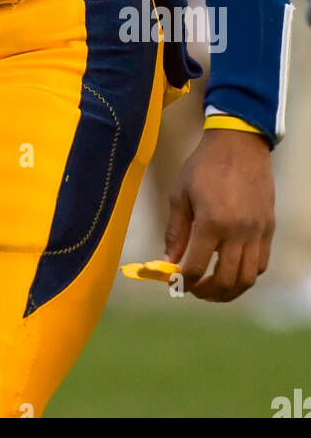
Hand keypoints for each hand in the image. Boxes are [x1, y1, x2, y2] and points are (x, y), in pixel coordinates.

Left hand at [165, 129, 273, 301]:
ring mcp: (257, 232)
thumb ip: (176, 231)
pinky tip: (232, 270)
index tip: (176, 284)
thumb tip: (168, 260)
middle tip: (195, 291)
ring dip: (229, 291)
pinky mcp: (268, 228)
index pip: (196, 267)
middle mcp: (237, 232)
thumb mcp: (180, 194)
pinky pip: (261, 263)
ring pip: (247, 278)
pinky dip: (246, 275)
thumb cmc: (204, 166)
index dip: (184, 282)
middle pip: (225, 280)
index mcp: (211, 222)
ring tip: (214, 289)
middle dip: (207, 293)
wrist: (239, 144)